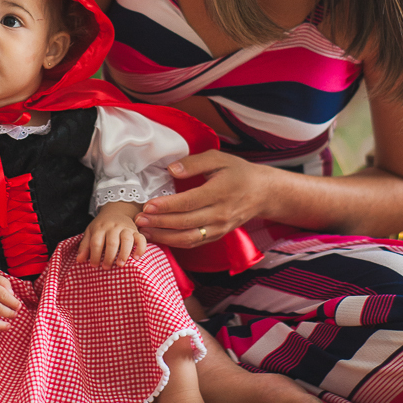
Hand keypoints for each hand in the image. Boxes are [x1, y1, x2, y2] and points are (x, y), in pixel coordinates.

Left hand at [76, 210, 146, 269]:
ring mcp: (126, 228)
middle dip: (109, 257)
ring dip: (124, 253)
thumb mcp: (90, 232)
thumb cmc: (101, 226)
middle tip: (106, 268)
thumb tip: (79, 260)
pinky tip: (136, 258)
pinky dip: (140, 248)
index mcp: (100, 228)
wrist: (116, 211)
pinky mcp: (136, 231)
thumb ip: (84, 246)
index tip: (94, 265)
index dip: (94, 255)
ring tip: (120, 264)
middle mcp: (113, 227)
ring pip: (127, 240)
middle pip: (112, 242)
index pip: (96, 242)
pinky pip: (141, 239)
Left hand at [134, 151, 271, 247]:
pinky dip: (176, 243)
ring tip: (145, 230)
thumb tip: (172, 170)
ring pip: (188, 238)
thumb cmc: (239, 172)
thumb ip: (194, 163)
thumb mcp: (219, 159)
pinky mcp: (218, 235)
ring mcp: (220, 228)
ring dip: (165, 236)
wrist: (263, 193)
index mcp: (220, 192)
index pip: (189, 202)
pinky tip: (161, 236)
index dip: (167, 206)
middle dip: (160, 222)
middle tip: (139, 219)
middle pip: (185, 222)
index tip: (148, 204)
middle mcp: (220, 213)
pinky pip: (195, 242)